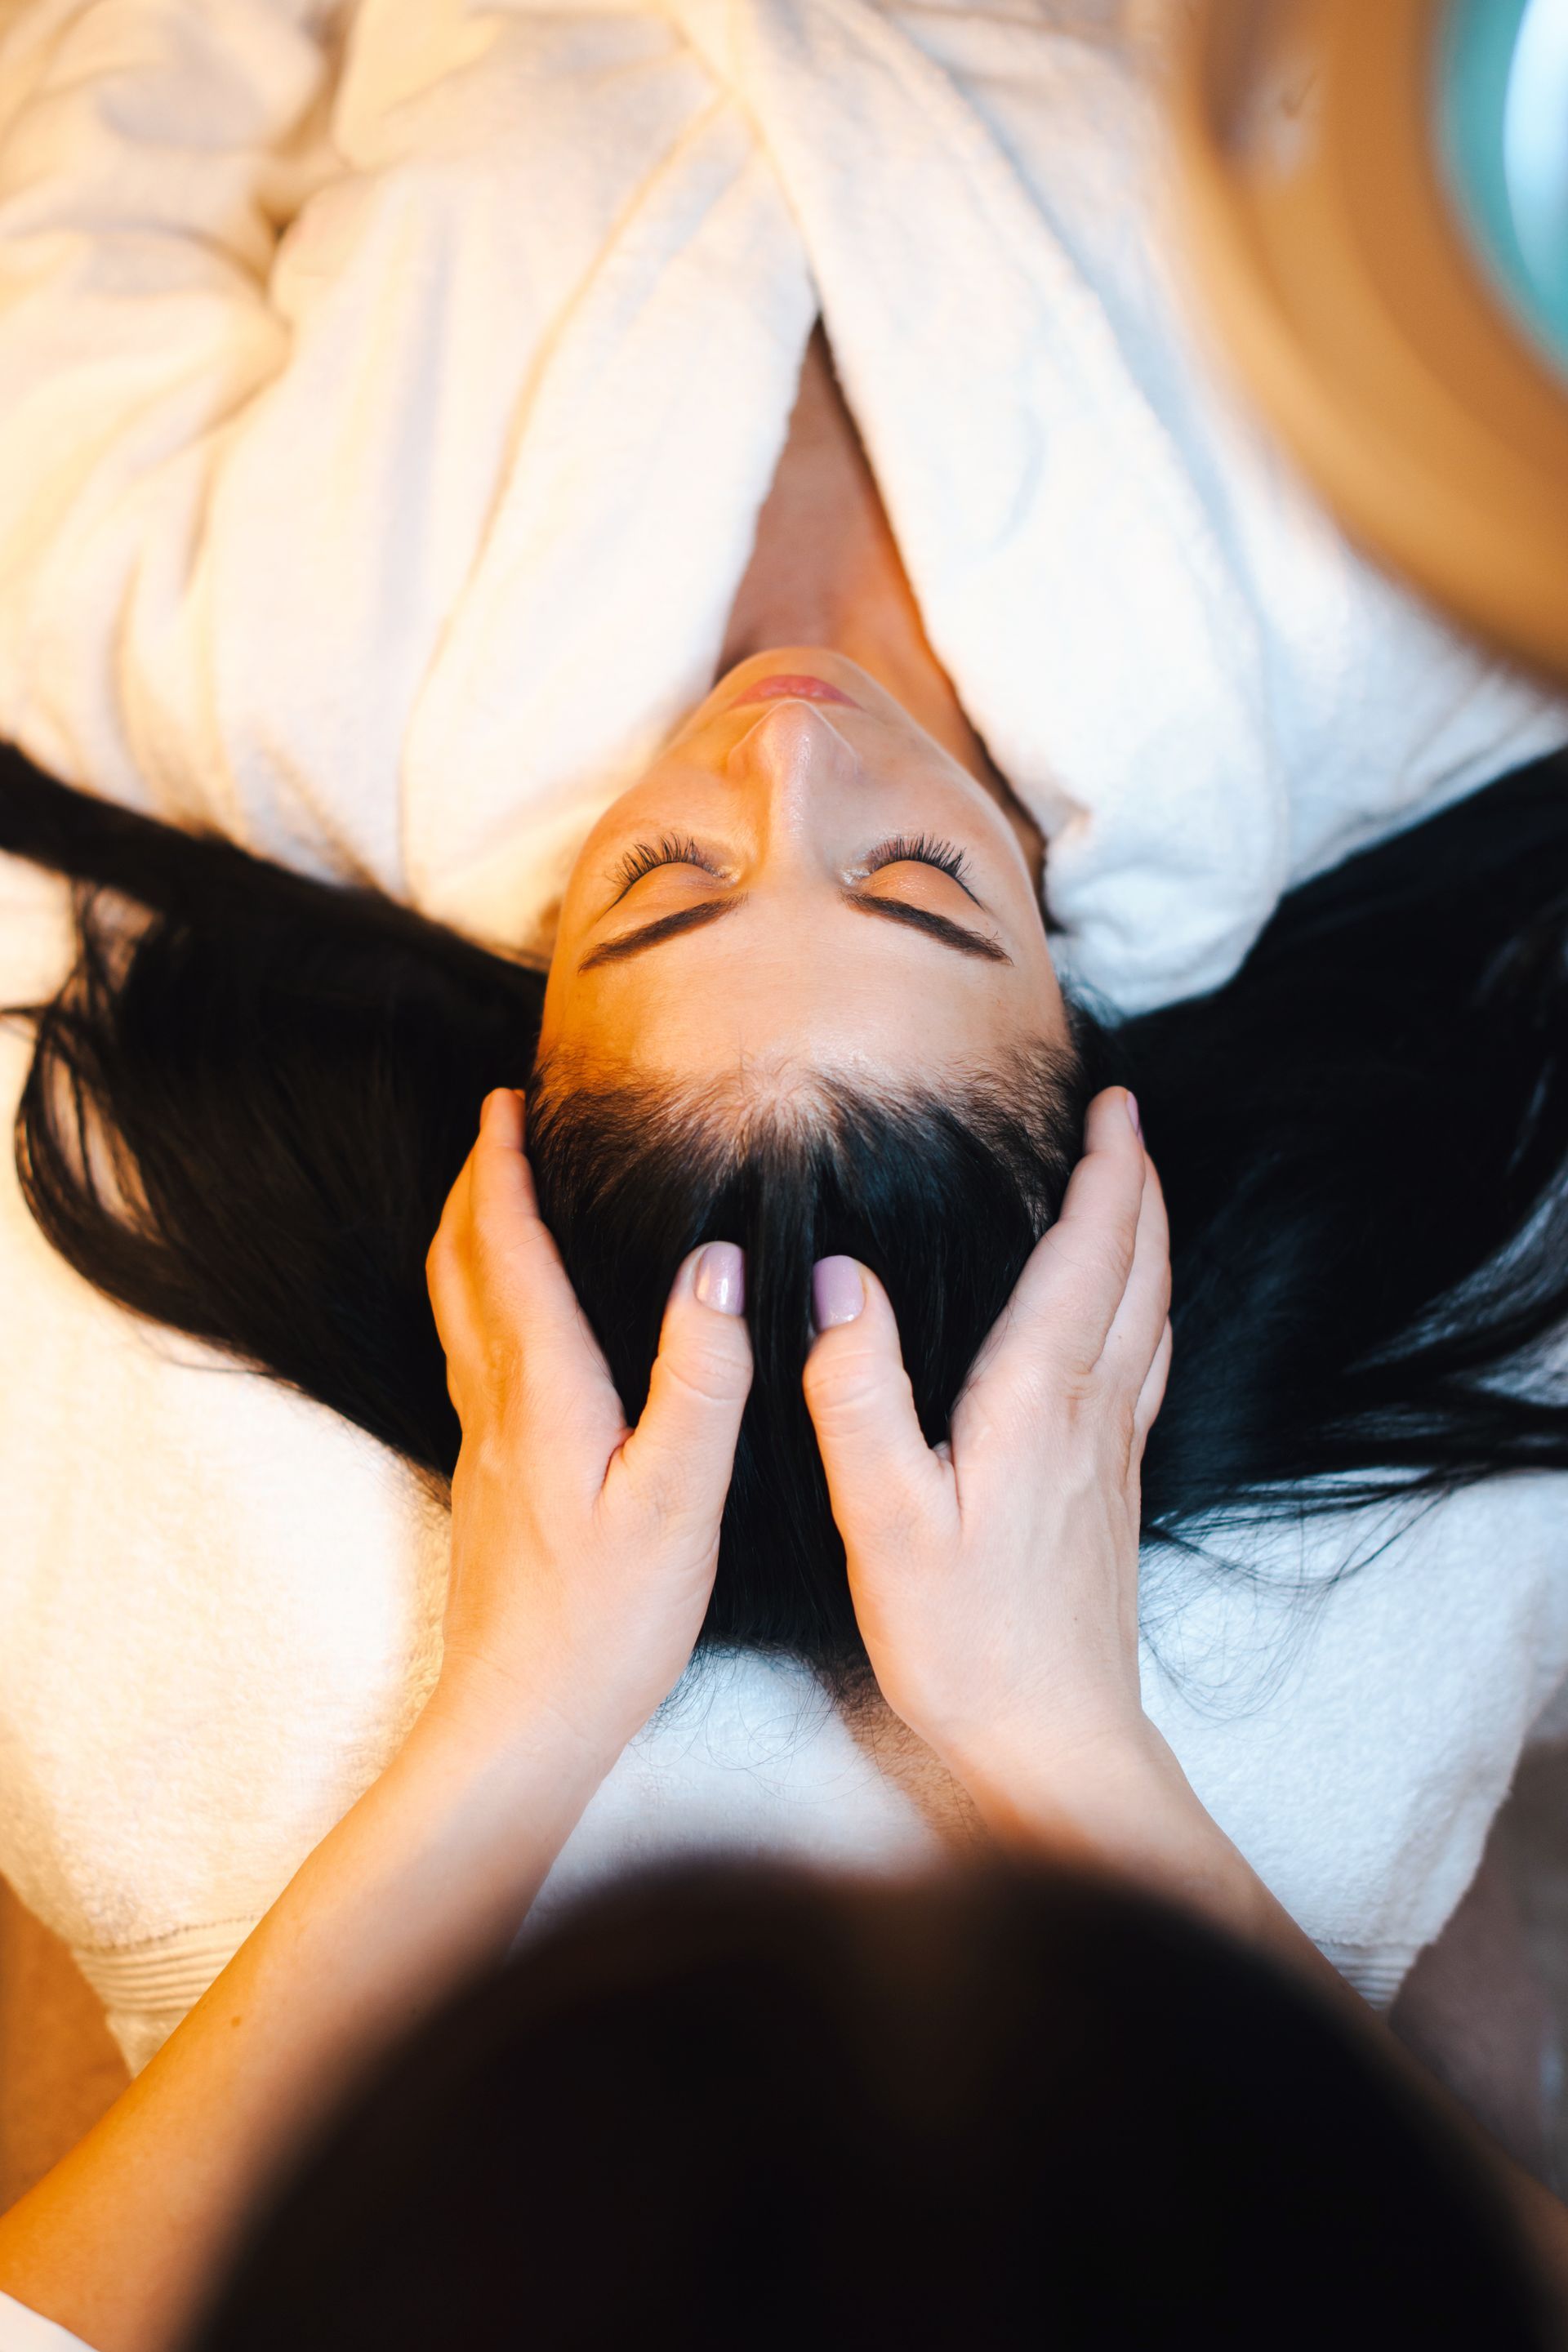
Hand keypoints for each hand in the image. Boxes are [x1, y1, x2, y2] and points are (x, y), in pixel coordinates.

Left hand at [425, 1089, 752, 1766]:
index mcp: (543, 1391)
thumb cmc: (607, 1623)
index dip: (500, 1168)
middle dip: (473, 1185)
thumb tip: (714, 1265)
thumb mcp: (681, 1499)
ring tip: (499, 1197)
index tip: (505, 1102)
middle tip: (497, 1127)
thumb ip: (701, 1378)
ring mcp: (483, 1445)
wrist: (520, 1723)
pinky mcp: (489, 1482)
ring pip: (455, 1311)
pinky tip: (520, 1319)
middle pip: (458, 1266)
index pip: (506, 1249)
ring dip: (468, 1237)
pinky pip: (471, 1355)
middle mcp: (497, 1405)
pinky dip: (482, 1297)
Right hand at [801, 1086, 1170, 1806]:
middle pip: (1138, 1272)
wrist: (1055, 1742)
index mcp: (1040, 1398)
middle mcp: (1092, 1412)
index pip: (1089, 1254)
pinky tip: (1128, 1323)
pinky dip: (1145, 1309)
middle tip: (1125, 1122)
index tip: (1115, 1104)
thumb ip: (860, 1392)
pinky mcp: (1114, 1493)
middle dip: (1137, 1187)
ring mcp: (1114, 1454)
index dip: (1108, 1172)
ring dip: (1148, 1242)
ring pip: (1151, 1316)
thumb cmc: (963, 1641)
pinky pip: (1144, 1368)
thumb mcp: (885, 1519)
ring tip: (1131, 1195)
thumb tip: (840, 1277)